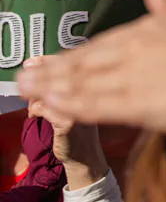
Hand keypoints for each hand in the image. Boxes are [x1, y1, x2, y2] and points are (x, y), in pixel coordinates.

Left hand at [16, 0, 165, 154]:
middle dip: (50, 68)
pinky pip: (91, 105)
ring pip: (80, 82)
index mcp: (151, 27)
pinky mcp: (133, 105)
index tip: (52, 57)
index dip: (75, 52)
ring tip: (25, 87)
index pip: (103, 42)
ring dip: (49, 86)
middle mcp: (136, 49)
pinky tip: (49, 106)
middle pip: (84, 61)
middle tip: (21, 73)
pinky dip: (67, 106)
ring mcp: (132, 77)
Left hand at [25, 58, 108, 190]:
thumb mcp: (72, 102)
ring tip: (33, 107)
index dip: (47, 60)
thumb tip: (36, 74)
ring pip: (46, 90)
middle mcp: (90, 90)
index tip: (31, 62)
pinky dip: (34, 111)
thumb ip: (62, 88)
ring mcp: (80, 104)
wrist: (85, 156)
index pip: (69, 62)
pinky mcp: (68, 120)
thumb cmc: (77, 128)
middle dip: (35, 78)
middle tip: (23, 82)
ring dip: (34, 98)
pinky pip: (41, 107)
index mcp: (92, 83)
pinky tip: (36, 116)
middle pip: (56, 74)